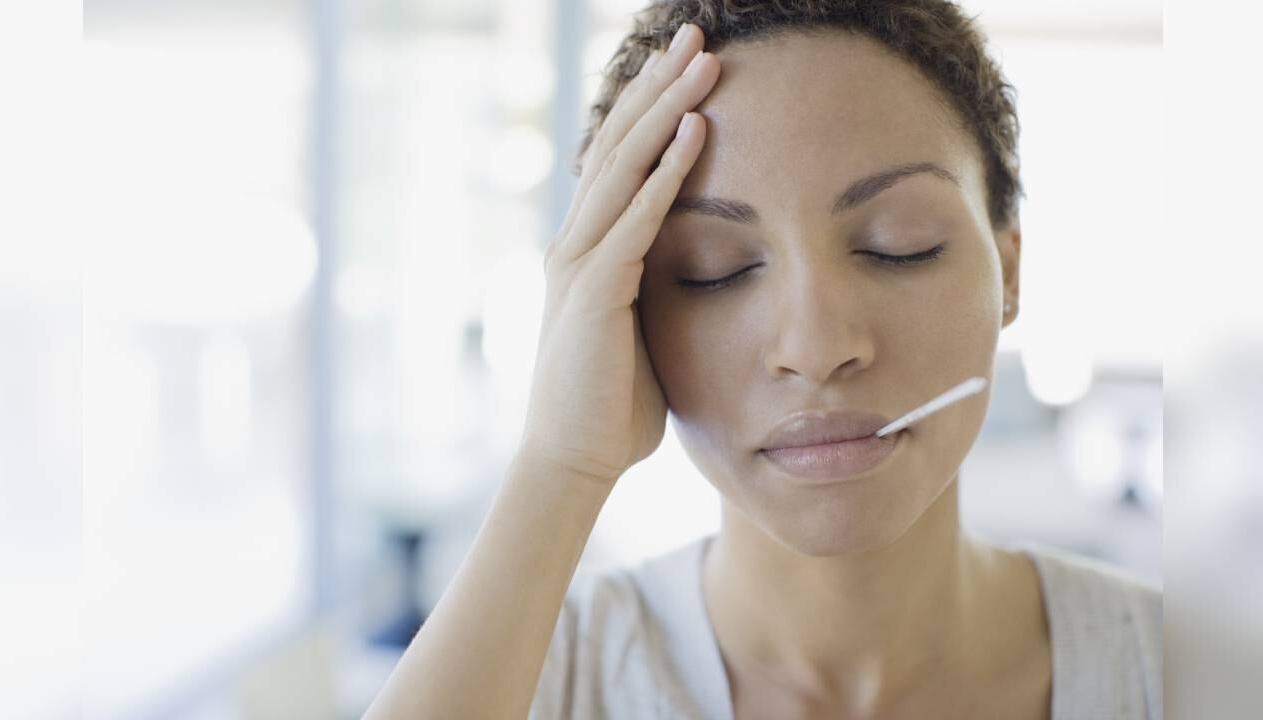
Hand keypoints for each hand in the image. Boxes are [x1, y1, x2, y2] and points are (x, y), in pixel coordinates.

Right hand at [519, 23, 719, 483]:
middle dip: (658, 86)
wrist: (575, 457)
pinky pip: (634, 221)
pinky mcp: (593, 294)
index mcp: (586, 247)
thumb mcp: (639, 324)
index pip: (619, 158)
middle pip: (618, 144)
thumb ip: (652, 281)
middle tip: (697, 35)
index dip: (651, 106)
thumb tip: (691, 258)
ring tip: (704, 63)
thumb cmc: (614, 399)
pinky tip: (696, 134)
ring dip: (666, 111)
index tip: (688, 65)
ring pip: (623, 168)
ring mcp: (578, 265)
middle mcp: (574, 242)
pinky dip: (665, 175)